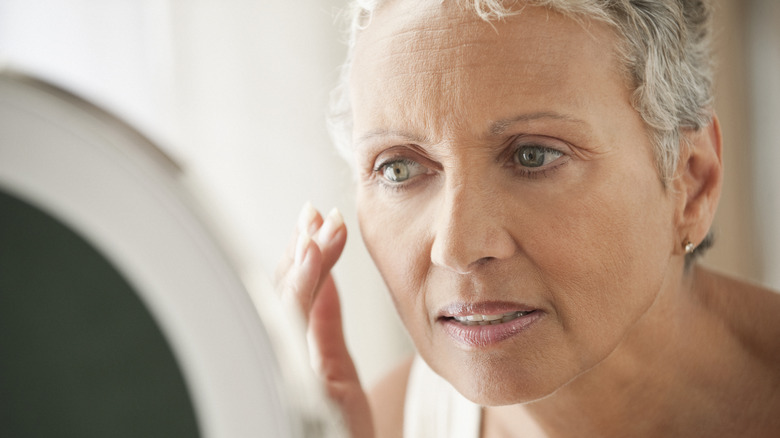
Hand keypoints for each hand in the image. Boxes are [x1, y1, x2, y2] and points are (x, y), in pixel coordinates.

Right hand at [276, 203, 373, 436]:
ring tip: (315, 226)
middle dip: (299, 248)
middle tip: (315, 213)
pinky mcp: (301, 380)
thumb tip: (322, 274)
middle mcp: (284, 358)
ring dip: (301, 257)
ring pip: (286, 300)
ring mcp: (289, 367)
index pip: (290, 293)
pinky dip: (301, 284)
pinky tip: (311, 255)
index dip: (300, 254)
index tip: (315, 222)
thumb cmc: (342, 432)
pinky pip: (297, 325)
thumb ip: (325, 322)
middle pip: (282, 291)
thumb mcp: (336, 368)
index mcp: (294, 351)